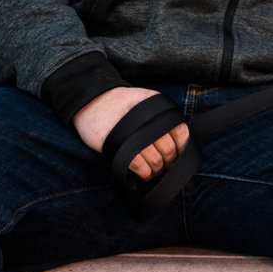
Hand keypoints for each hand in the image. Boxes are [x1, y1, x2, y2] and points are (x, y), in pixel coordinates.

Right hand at [73, 86, 187, 180]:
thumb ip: (160, 113)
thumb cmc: (118, 102)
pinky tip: (143, 173)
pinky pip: (140, 167)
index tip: (178, 152)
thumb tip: (177, 135)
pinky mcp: (120, 148)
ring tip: (153, 170)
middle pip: (168, 149)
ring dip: (156, 170)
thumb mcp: (144, 99)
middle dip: (169, 161)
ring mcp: (135, 135)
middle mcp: (149, 120)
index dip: (181, 146)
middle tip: (165, 164)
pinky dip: (144, 173)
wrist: (91, 102)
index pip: (179, 130)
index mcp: (157, 108)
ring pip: (156, 160)